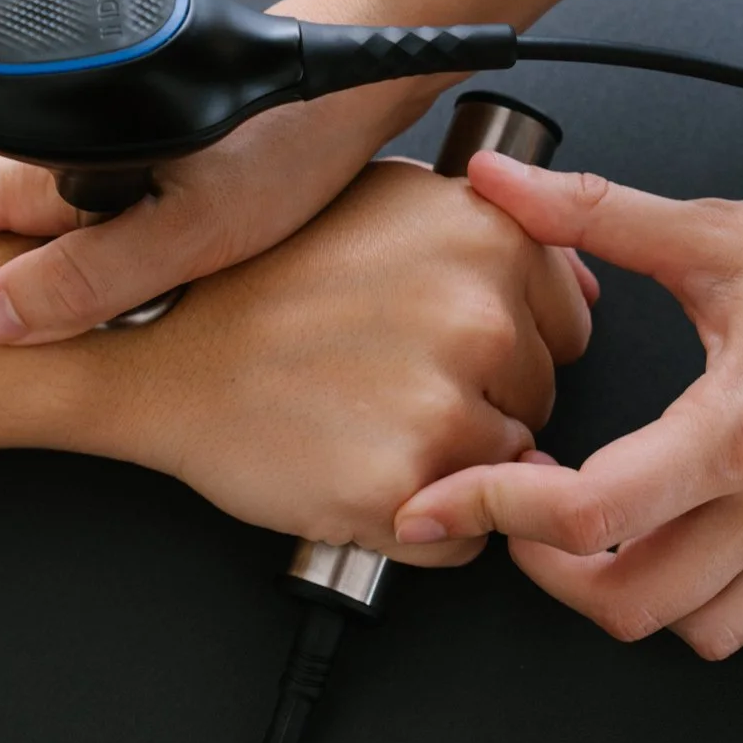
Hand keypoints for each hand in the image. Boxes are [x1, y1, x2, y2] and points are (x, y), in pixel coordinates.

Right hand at [0, 0, 442, 344]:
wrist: (350, 75)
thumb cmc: (288, 141)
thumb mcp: (194, 228)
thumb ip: (95, 275)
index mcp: (65, 164)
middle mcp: (71, 148)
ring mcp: (100, 142)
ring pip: (4, 200)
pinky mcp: (138, 148)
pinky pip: (56, 198)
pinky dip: (18, 226)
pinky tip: (28, 261)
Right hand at [102, 160, 592, 564]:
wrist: (161, 352)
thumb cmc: (263, 279)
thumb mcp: (387, 203)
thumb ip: (490, 235)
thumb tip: (581, 288)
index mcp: (490, 235)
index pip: (568, 327)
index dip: (504, 345)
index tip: (432, 341)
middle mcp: (481, 313)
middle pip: (541, 399)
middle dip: (480, 404)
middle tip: (385, 381)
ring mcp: (447, 403)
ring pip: (510, 472)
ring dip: (455, 468)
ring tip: (366, 423)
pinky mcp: (407, 486)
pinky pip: (467, 539)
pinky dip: (424, 528)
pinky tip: (360, 471)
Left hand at [393, 153, 742, 655]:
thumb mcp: (712, 229)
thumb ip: (591, 210)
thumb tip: (497, 180)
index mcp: (738, 424)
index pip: (590, 511)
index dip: (495, 510)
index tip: (444, 498)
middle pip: (632, 602)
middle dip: (548, 572)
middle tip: (522, 517)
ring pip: (702, 632)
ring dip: (633, 598)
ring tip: (603, 536)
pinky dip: (721, 615)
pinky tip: (691, 556)